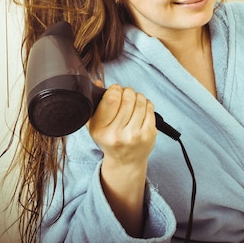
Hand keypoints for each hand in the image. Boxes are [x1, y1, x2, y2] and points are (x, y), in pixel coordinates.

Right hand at [87, 83, 157, 236]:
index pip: (111, 100)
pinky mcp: (149, 135)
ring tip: (133, 100)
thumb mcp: (94, 125)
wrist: (125, 161)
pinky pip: (150, 108)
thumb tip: (98, 83)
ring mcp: (135, 135)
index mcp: (100, 131)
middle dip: (127, 91)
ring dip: (137, 96)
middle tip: (126, 94)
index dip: (115, 89)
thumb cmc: (109, 139)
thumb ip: (94, 104)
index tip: (115, 90)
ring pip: (140, 101)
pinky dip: (146, 103)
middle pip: (128, 98)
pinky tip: (141, 107)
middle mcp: (117, 134)